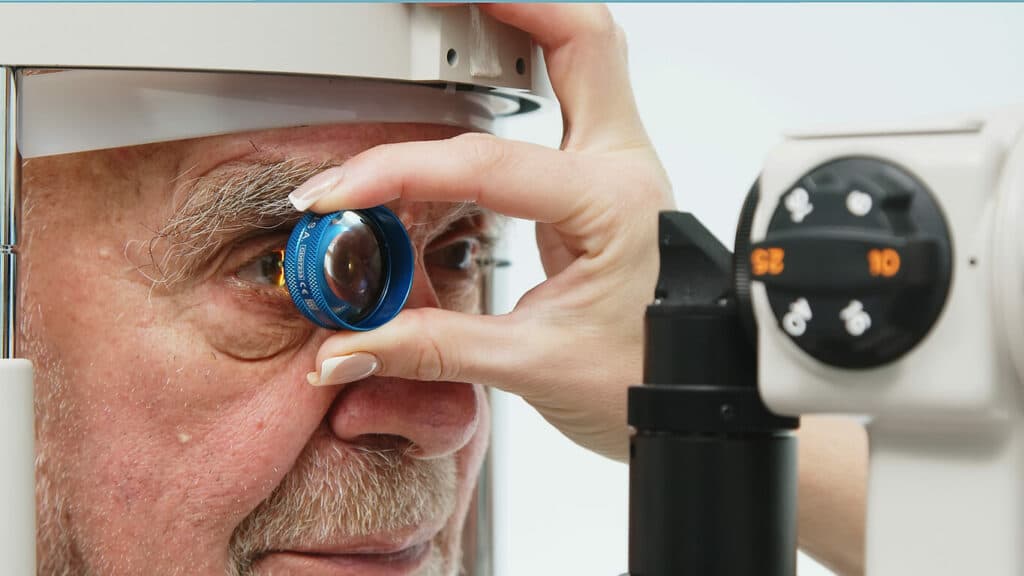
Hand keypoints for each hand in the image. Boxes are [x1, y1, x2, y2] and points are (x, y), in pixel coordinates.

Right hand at [291, 4, 673, 460]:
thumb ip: (434, 350)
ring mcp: (619, 167)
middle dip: (512, 6)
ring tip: (463, 13)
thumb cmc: (648, 378)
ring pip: (588, 54)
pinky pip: (575, 97)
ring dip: (528, 22)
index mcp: (611, 206)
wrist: (696, 397)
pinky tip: (488, 77)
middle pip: (583, 40)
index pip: (486, 165)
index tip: (338, 195)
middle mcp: (623, 169)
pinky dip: (532, 69)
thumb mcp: (534, 367)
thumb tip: (353, 346)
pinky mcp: (604, 181)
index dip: (398, 173)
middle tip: (440, 4)